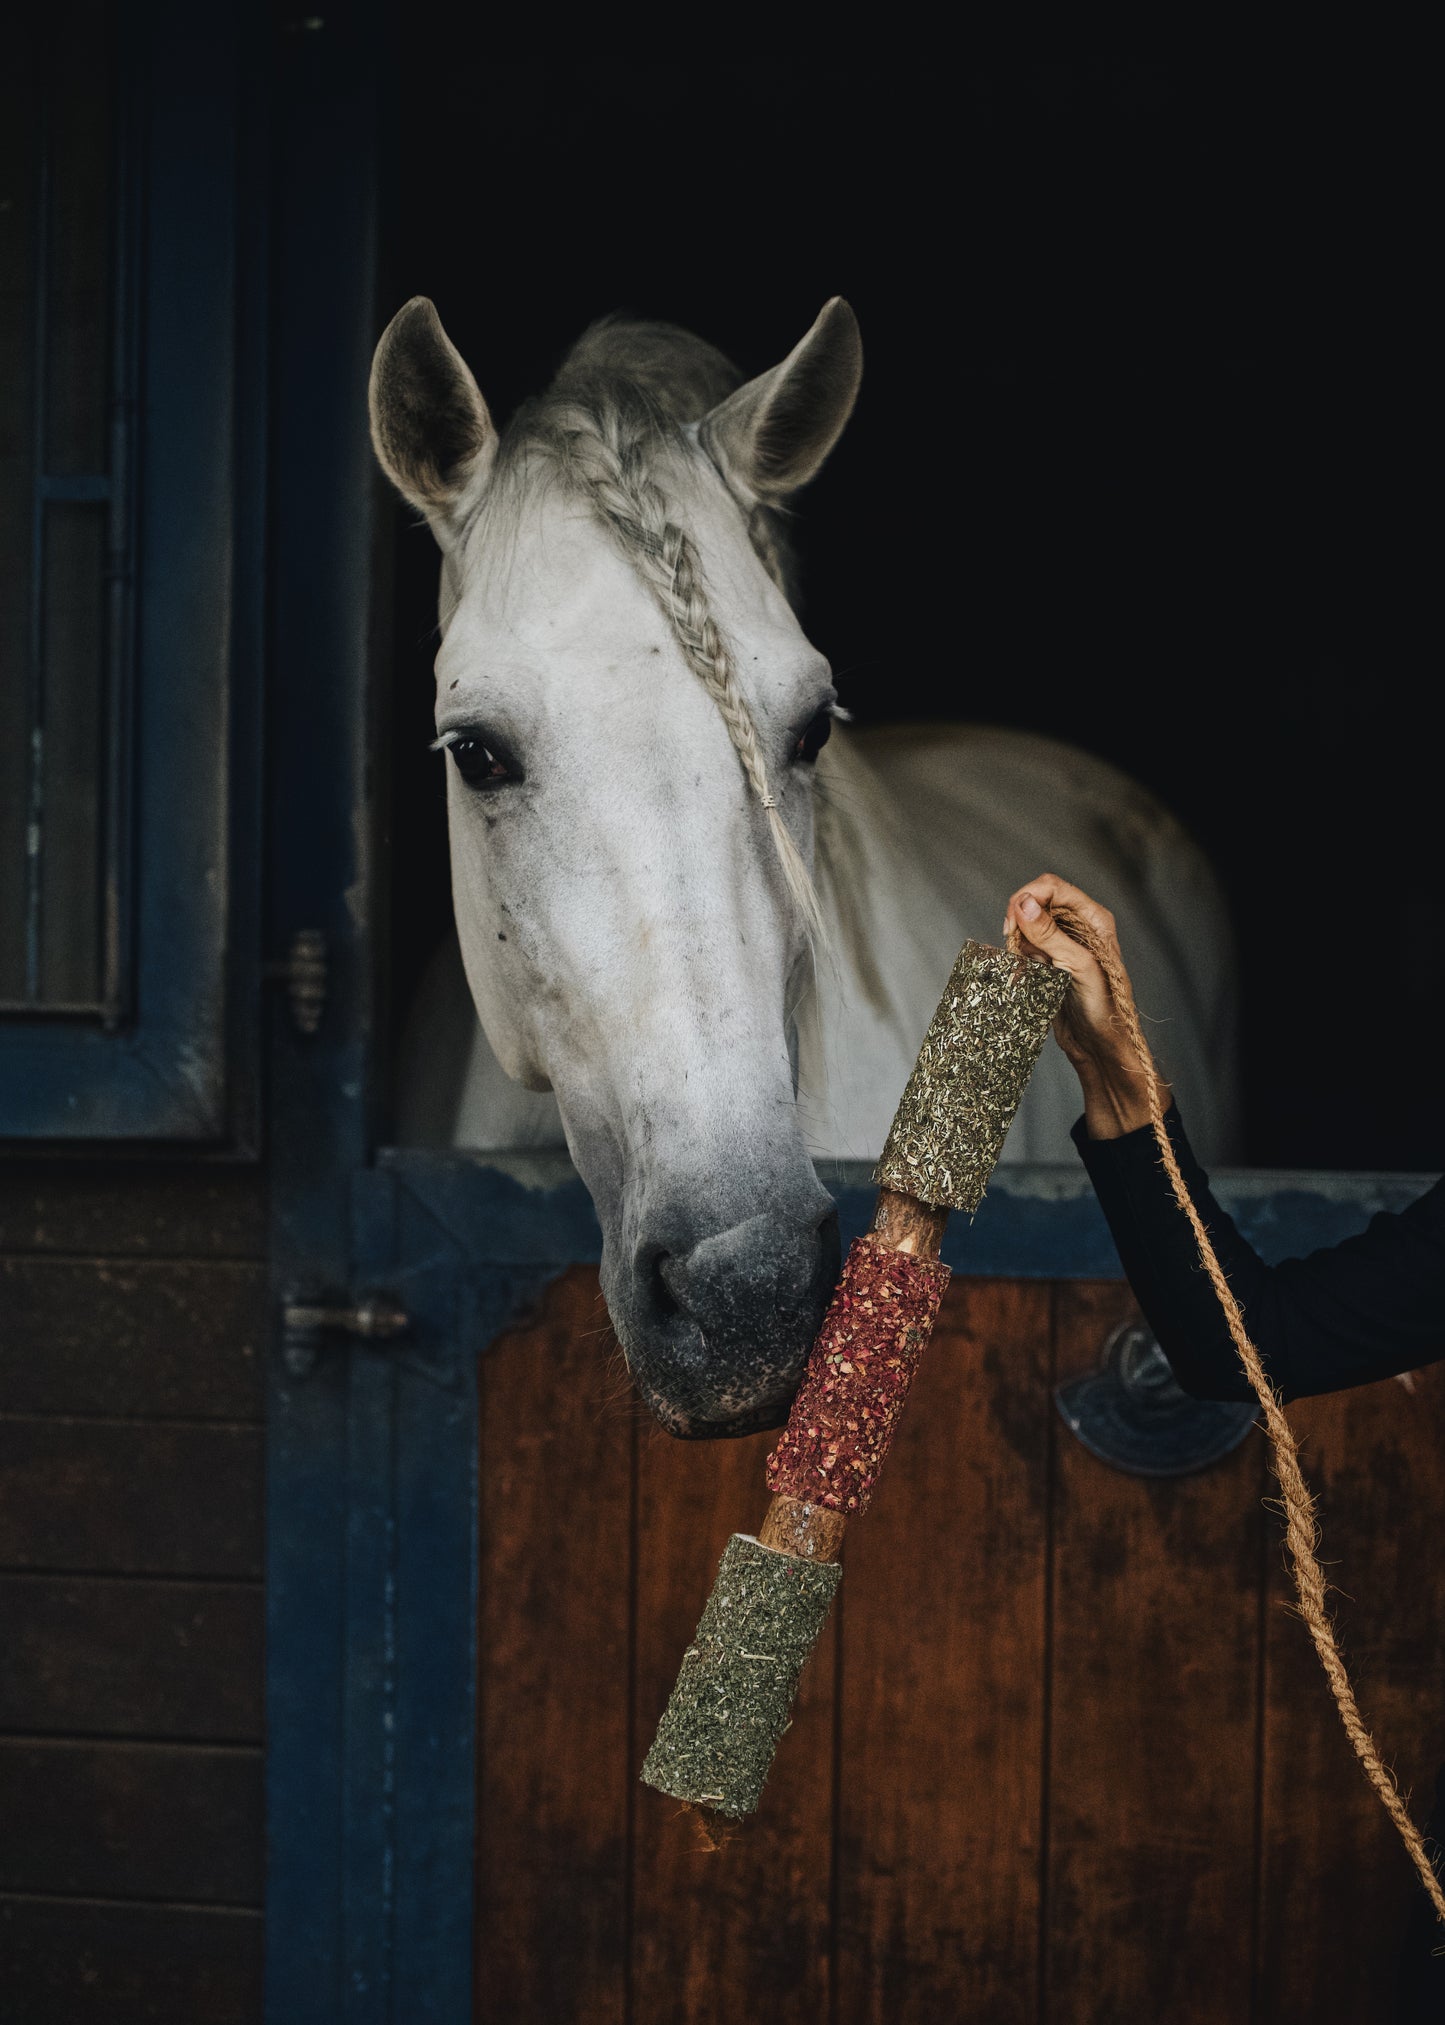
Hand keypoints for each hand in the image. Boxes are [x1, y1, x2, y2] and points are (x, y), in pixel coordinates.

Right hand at [1002, 873, 1168, 1138]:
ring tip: (1026, 964)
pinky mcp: (1049, 963)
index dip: (1028, 897)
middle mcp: (1078, 927)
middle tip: (1012, 941)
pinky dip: (1018, 958)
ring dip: (1019, 941)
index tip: (1013, 921)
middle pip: (1035, 902)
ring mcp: (1062, 944)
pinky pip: (1024, 949)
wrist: (1099, 1045)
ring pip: (1026, 926)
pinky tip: (1024, 974)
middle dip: (1019, 919)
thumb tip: (1023, 904)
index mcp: (1093, 919)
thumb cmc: (1103, 1008)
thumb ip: (1049, 933)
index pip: (1052, 887)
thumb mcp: (1077, 966)